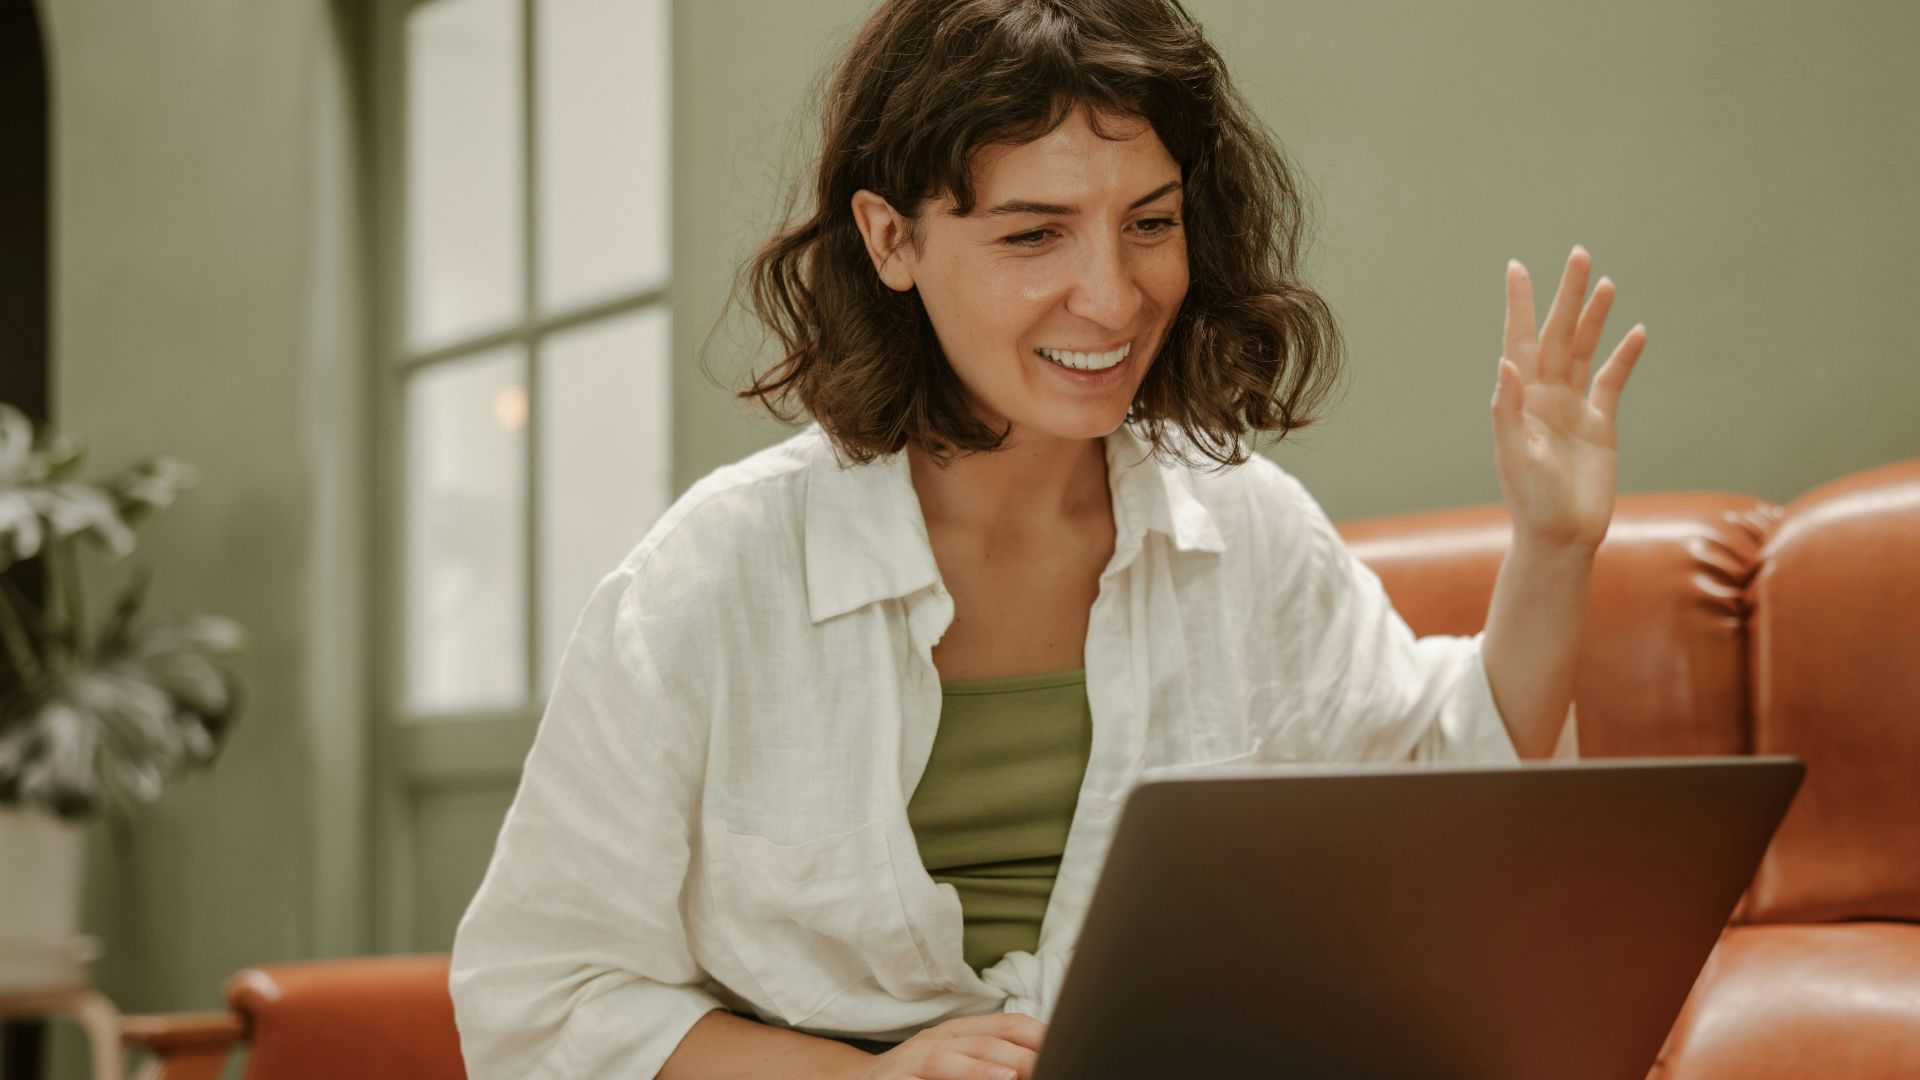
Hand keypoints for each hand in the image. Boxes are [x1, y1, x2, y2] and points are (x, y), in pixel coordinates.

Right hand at [856, 1013, 1046, 1079]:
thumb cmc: (915, 1078)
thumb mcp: (953, 1062)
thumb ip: (988, 1059)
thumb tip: (1032, 1066)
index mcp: (958, 1032)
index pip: (1007, 1025)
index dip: (1038, 1035)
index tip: (1066, 1049)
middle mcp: (936, 1040)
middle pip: (984, 1040)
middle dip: (1020, 1055)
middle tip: (1050, 1066)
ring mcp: (911, 1061)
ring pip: (948, 1058)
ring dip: (981, 1069)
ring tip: (1011, 1076)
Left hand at [1493, 245, 1646, 550]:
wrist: (1561, 536)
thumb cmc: (1531, 501)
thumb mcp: (1514, 455)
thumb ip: (1507, 410)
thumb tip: (1505, 363)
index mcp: (1520, 399)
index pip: (1519, 340)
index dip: (1520, 304)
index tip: (1517, 267)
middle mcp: (1544, 396)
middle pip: (1557, 335)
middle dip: (1566, 296)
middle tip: (1578, 254)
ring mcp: (1573, 408)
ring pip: (1584, 351)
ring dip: (1593, 317)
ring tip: (1603, 282)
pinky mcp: (1599, 424)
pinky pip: (1612, 381)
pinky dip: (1624, 356)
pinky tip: (1636, 332)